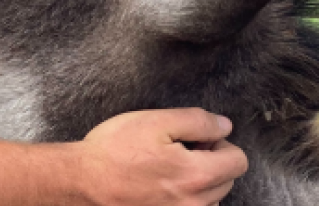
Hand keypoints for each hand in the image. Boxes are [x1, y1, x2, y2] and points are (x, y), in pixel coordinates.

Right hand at [73, 108, 248, 205]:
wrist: (79, 183)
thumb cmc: (113, 152)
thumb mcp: (156, 122)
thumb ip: (198, 122)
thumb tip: (224, 126)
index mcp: (197, 176)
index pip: (238, 161)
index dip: (220, 143)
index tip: (197, 140)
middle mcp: (193, 204)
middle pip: (227, 181)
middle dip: (211, 162)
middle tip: (179, 151)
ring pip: (210, 200)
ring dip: (199, 183)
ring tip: (167, 170)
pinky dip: (184, 199)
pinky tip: (160, 186)